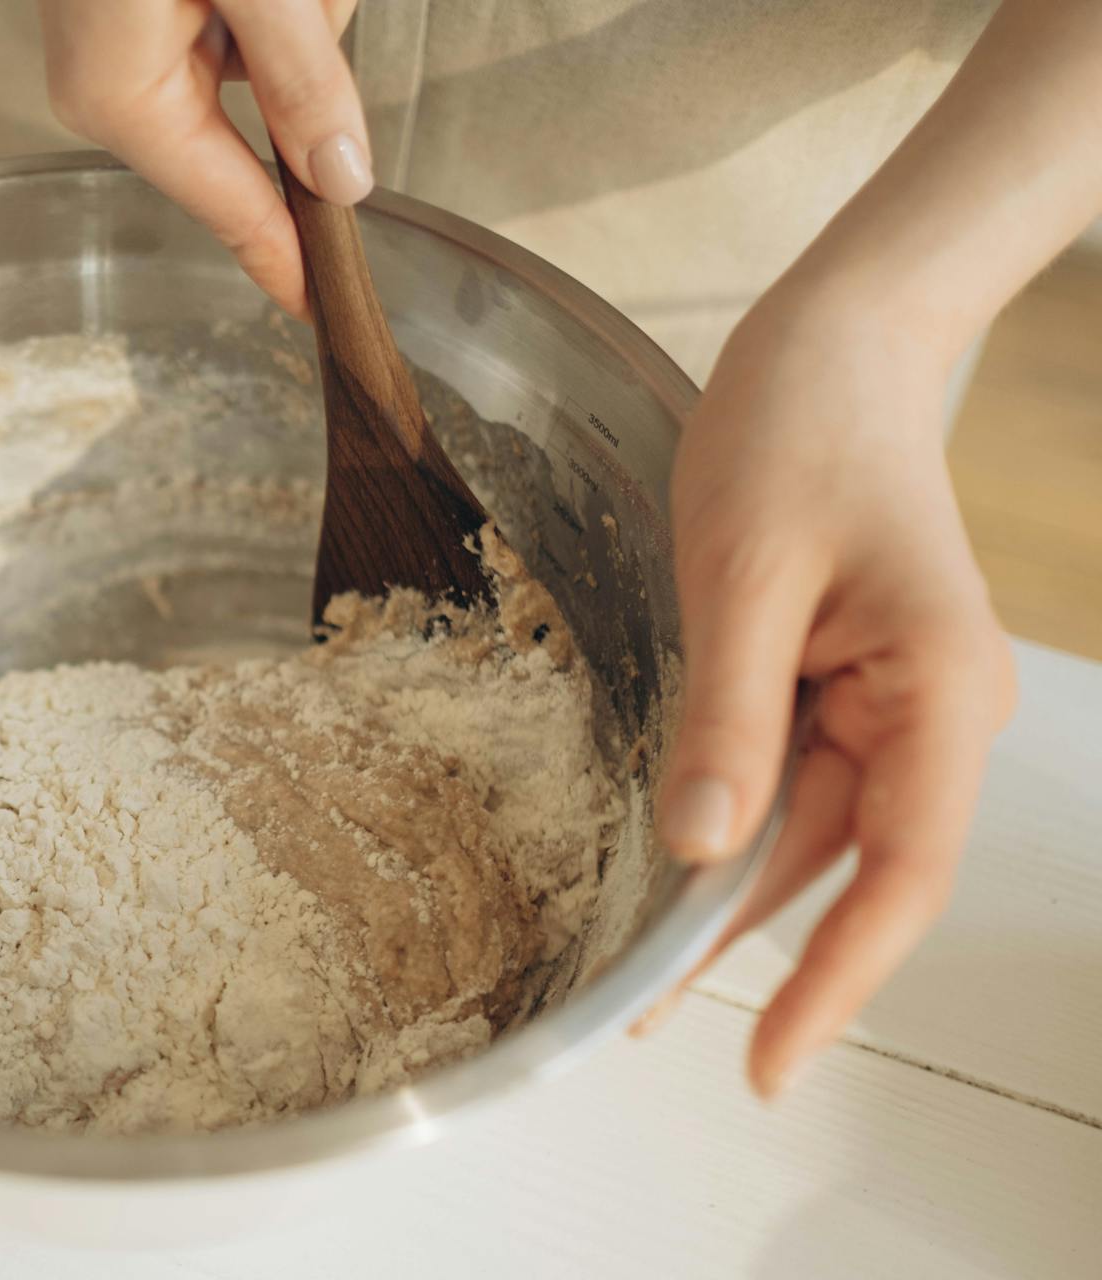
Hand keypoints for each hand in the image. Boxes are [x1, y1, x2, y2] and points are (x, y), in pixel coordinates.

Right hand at [38, 0, 367, 317]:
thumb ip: (300, 77)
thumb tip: (340, 175)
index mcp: (122, 97)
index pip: (231, 208)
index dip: (290, 258)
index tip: (324, 309)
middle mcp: (111, 82)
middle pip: (264, 122)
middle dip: (306, 55)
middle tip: (290, 2)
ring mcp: (121, 43)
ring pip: (266, 63)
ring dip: (294, 13)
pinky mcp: (138, 7)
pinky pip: (240, 28)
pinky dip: (273, 2)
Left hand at [640, 281, 1015, 1097]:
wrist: (832, 343)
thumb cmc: (798, 431)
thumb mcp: (743, 575)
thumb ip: (729, 717)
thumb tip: (702, 850)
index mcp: (939, 692)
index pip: (898, 874)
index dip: (833, 981)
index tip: (767, 1065)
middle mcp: (932, 713)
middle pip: (844, 865)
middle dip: (749, 947)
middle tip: (639, 1020)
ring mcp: (891, 699)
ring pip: (807, 829)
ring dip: (728, 891)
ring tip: (635, 968)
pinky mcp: (841, 679)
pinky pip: (786, 775)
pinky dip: (728, 819)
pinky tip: (666, 864)